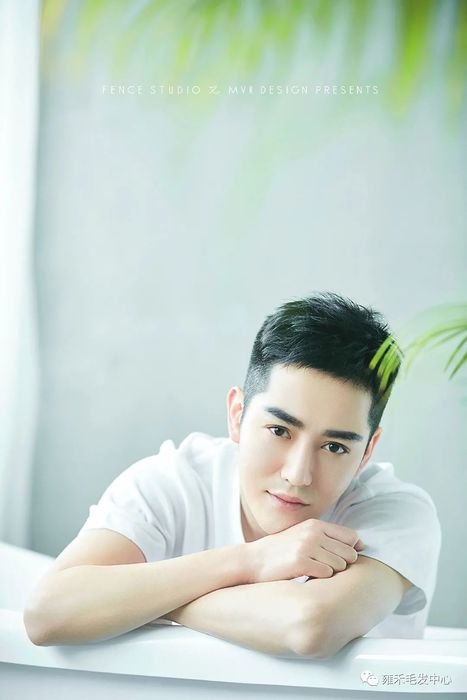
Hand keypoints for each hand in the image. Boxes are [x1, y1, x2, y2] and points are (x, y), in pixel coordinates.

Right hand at [245, 518, 364, 583]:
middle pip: (349, 552)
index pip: (351, 537)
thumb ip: (328, 537)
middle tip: (327, 569)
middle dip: (343, 564)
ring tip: (316, 572)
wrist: (254, 560)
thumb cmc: (282, 551)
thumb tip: (359, 545)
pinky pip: (327, 573)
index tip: (344, 559)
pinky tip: (309, 576)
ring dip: (332, 572)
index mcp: (316, 525)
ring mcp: (307, 546)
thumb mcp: (304, 535)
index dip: (352, 550)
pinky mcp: (301, 562)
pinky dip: (321, 578)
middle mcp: (313, 533)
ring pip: (340, 565)